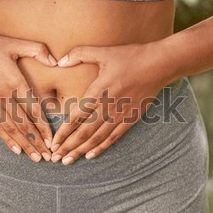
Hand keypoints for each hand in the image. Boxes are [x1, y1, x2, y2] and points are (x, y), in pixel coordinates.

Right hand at [0, 30, 57, 161]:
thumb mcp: (14, 43)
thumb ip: (37, 50)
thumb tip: (55, 60)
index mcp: (14, 82)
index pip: (33, 110)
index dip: (44, 127)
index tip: (52, 141)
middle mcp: (4, 97)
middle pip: (24, 125)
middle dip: (37, 142)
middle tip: (48, 157)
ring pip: (11, 129)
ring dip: (24, 145)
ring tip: (35, 158)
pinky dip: (7, 139)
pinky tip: (15, 150)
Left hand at [50, 43, 171, 164]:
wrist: (159, 65)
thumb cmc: (131, 56)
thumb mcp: (104, 52)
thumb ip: (80, 54)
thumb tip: (60, 61)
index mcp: (99, 91)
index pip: (76, 116)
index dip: (63, 132)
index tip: (53, 143)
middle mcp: (108, 106)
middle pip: (84, 132)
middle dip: (68, 146)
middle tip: (55, 158)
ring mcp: (120, 114)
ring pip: (97, 137)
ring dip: (81, 150)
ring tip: (68, 161)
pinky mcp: (131, 118)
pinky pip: (113, 137)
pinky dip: (101, 147)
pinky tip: (90, 155)